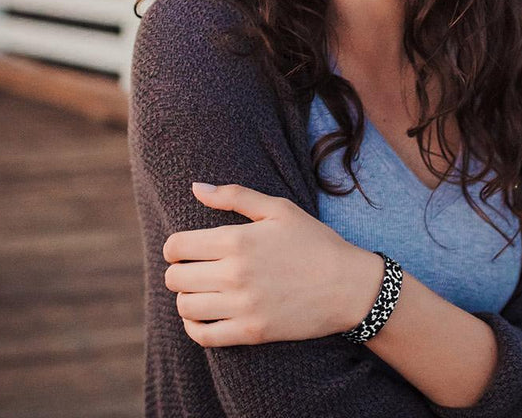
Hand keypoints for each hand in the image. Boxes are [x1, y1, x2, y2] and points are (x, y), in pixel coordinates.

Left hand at [163, 182, 382, 346]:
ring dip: (186, 297)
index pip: (177, 247)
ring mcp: (242, 306)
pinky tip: (203, 315)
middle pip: (175, 278)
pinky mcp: (250, 332)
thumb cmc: (313, 241)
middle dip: (179, 271)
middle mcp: (234, 274)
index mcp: (237, 240)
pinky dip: (194, 326)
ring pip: (185, 307)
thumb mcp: (279, 209)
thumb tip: (195, 187)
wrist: (347, 285)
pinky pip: (202, 335)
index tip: (184, 248)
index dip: (174, 247)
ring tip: (202, 290)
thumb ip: (234, 196)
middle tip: (195, 268)